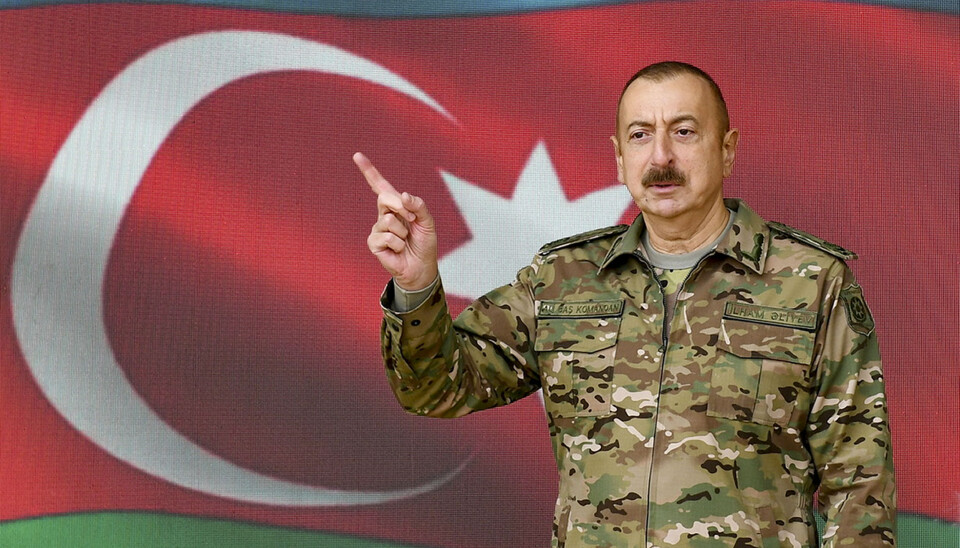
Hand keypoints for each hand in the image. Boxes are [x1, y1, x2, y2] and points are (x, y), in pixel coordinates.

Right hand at [354, 152, 438, 290]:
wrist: (422, 267)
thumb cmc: (424, 243)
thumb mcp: (427, 221)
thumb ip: (418, 206)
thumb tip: (404, 196)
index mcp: (396, 206)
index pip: (380, 185)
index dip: (369, 171)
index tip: (357, 155)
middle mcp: (384, 214)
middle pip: (385, 197)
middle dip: (401, 207)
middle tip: (412, 221)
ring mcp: (377, 228)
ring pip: (389, 220)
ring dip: (403, 231)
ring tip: (405, 241)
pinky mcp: (374, 243)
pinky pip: (386, 236)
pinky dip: (398, 244)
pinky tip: (398, 250)